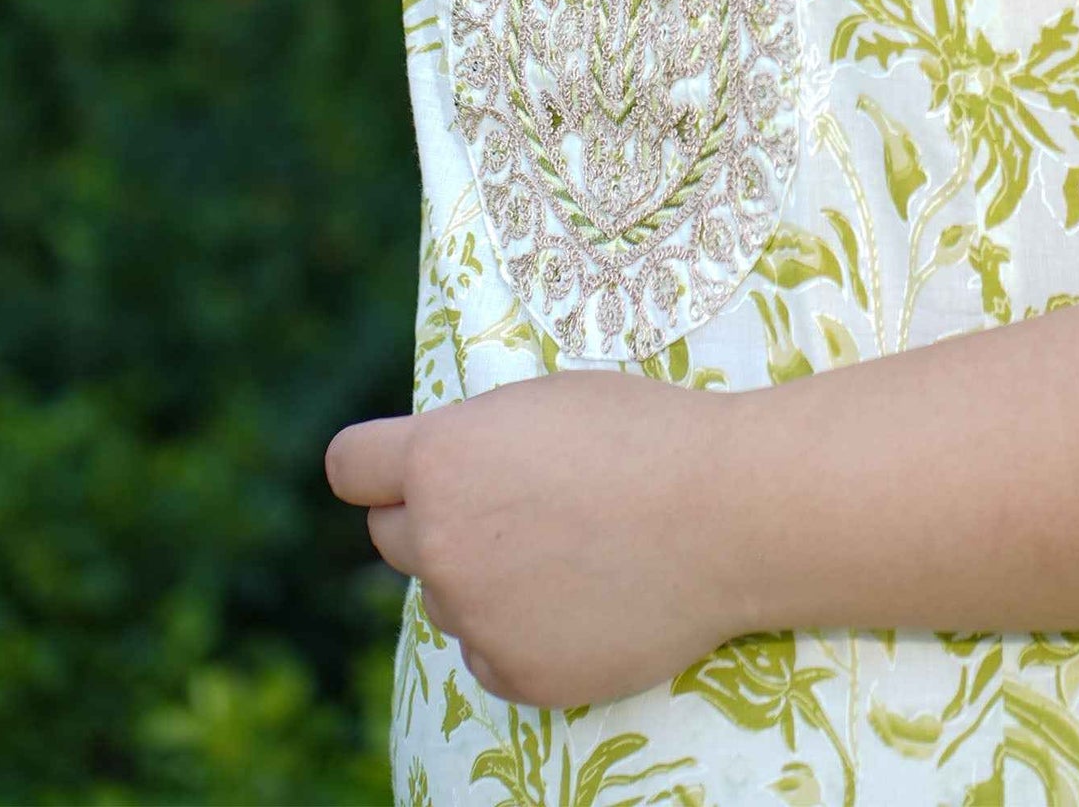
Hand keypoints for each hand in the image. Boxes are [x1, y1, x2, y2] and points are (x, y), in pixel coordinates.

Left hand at [325, 372, 745, 708]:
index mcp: (441, 458)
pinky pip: (489, 653)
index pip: (350, 466)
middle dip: (434, 520)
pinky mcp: (515, 675)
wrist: (727, 512)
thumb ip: (473, 443)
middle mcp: (441, 541)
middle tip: (507, 508)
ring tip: (571, 550)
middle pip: (392, 538)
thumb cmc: (645, 434)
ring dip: (485, 578)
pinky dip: (522, 632)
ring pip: (448, 597)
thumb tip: (442, 475)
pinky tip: (585, 598)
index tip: (398, 471)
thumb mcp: (542, 403)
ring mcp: (475, 616)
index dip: (377, 465)